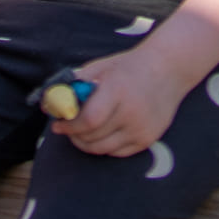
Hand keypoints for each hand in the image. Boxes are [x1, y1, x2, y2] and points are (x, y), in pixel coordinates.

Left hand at [49, 46, 186, 158]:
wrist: (169, 69)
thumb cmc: (129, 66)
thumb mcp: (101, 68)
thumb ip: (76, 85)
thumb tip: (49, 103)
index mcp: (118, 90)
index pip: (88, 120)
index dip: (69, 125)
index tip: (58, 124)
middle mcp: (132, 113)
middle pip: (92, 137)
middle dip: (73, 135)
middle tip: (66, 128)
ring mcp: (142, 129)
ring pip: (103, 149)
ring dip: (85, 143)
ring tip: (80, 132)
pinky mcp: (148, 139)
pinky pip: (117, 152)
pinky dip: (103, 146)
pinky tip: (99, 134)